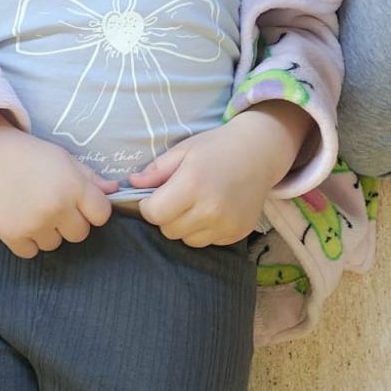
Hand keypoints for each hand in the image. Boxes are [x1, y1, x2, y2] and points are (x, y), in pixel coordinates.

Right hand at [0, 112, 115, 258]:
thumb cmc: (30, 154)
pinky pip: (30, 252)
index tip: (78, 203)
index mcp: (75, 187)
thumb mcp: (64, 158)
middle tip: (52, 205)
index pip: (101, 216)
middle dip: (69, 223)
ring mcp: (35, 224)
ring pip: (54, 245)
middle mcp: (57, 208)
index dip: (92, 210)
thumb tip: (115, 191)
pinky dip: (26, 241)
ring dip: (47, 232)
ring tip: (32, 209)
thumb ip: (91, 177)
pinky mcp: (12, 236)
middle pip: (79, 234)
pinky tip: (20, 220)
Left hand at [129, 104, 306, 245]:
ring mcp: (226, 225)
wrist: (259, 153)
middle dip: (166, 216)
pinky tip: (213, 210)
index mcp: (192, 185)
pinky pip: (207, 242)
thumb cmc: (216, 148)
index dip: (148, 206)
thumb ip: (156, 170)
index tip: (155, 196)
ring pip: (186, 240)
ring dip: (184, 226)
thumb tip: (132, 184)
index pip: (153, 214)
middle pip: (168, 230)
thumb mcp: (183, 150)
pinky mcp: (237, 234)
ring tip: (196, 204)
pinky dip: (204, 230)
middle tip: (178, 197)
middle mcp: (210, 209)